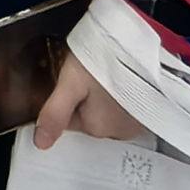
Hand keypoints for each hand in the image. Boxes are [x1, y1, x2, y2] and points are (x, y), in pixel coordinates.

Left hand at [29, 47, 148, 150]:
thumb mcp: (72, 83)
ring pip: (109, 112)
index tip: (72, 79)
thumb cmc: (106, 61)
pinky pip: (128, 108)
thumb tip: (40, 144)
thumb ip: (55, 114)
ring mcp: (138, 123)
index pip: (70, 118)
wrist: (143, 45)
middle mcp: (120, 132)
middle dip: (87, 97)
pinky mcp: (150, 110)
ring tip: (107, 71)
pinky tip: (122, 76)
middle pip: (90, 117)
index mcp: (97, 128)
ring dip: (106, 96)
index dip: (67, 96)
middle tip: (90, 72)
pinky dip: (123, 96)